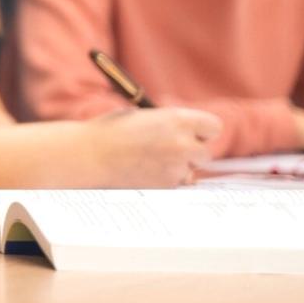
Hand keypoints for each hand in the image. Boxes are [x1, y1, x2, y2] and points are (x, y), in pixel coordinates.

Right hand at [82, 107, 220, 185]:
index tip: (191, 133)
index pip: (214, 127)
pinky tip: (143, 172)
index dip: (202, 131)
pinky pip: (176, 184)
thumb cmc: (111, 130)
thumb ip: (168, 124)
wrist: (90, 155)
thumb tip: (186, 133)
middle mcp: (182, 143)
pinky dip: (165, 180)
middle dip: (191, 152)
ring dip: (177, 167)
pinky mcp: (168, 186)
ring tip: (149, 161)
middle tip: (167, 149)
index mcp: (177, 119)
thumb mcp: (143, 116)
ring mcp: (176, 167)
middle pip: (205, 152)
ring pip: (190, 170)